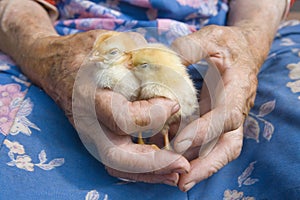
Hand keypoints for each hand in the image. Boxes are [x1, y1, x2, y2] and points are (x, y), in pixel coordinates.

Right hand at [26, 30, 189, 184]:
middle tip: (182, 163)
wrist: (54, 64)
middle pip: (117, 157)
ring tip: (178, 170)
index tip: (174, 104)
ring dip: (150, 173)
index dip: (153, 115)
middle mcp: (88, 123)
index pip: (122, 118)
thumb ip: (142, 55)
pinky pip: (119, 162)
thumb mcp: (111, 42)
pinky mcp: (98, 139)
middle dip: (153, 164)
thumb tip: (177, 73)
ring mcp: (91, 135)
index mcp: (90, 96)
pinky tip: (165, 167)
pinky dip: (142, 169)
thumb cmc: (84, 51)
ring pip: (118, 166)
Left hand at [172, 25, 260, 190]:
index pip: (226, 117)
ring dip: (198, 166)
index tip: (180, 142)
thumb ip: (191, 47)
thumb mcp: (212, 37)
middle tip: (181, 181)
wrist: (242, 51)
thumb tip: (165, 61)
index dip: (206, 131)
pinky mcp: (216, 121)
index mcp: (239, 89)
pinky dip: (190, 152)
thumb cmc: (228, 44)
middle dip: (207, 165)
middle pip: (228, 145)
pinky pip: (206, 142)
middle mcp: (236, 109)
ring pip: (218, 150)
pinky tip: (167, 155)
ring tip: (173, 179)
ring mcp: (227, 118)